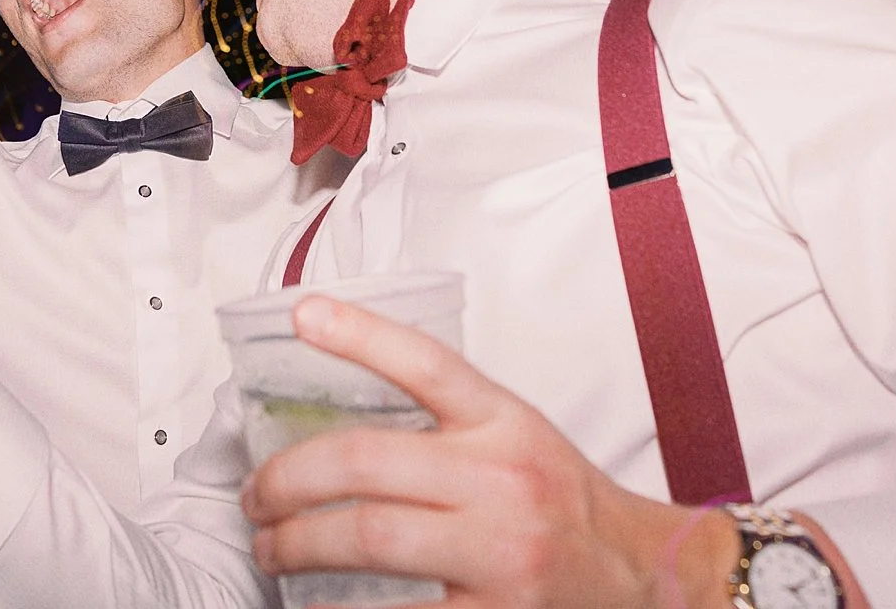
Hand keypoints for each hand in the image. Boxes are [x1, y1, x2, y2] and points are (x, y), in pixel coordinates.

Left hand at [240, 296, 749, 608]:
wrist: (638, 574)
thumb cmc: (560, 500)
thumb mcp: (515, 432)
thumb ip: (443, 416)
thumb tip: (339, 414)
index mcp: (504, 423)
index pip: (426, 363)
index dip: (361, 335)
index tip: (305, 315)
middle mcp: (501, 481)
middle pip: (368, 461)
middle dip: (290, 479)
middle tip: (257, 494)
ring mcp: (499, 553)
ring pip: (370, 538)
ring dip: (299, 542)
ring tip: (271, 545)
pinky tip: (310, 604)